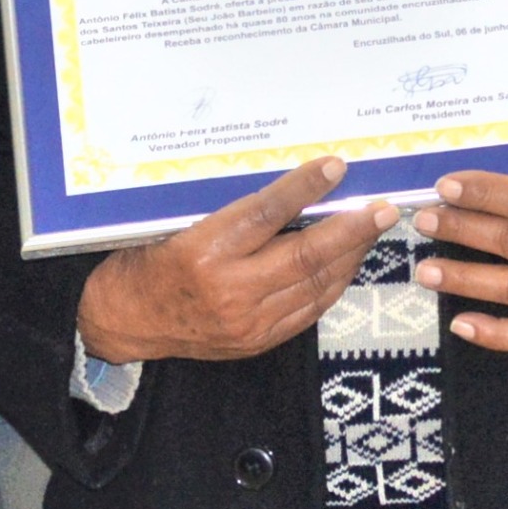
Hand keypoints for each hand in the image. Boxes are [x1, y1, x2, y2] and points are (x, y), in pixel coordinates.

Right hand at [79, 156, 394, 364]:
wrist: (124, 322)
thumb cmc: (148, 263)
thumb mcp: (177, 224)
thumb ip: (231, 213)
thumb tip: (289, 186)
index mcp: (203, 251)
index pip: (267, 213)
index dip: (306, 188)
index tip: (336, 167)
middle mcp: (229, 289)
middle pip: (305, 255)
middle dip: (351, 229)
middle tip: (383, 208)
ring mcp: (246, 321)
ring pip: (315, 285)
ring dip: (350, 256)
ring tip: (371, 230)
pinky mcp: (256, 341)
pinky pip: (308, 310)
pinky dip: (332, 284)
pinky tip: (345, 263)